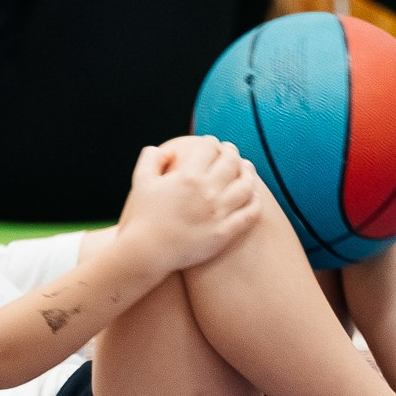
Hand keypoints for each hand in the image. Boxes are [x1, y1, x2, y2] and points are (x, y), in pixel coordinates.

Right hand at [118, 136, 261, 275]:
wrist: (145, 253)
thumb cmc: (141, 217)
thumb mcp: (140, 180)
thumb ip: (151, 158)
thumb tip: (167, 150)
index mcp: (187, 176)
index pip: (209, 147)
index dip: (211, 142)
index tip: (211, 143)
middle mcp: (206, 191)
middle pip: (231, 161)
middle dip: (232, 152)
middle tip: (230, 152)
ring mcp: (218, 213)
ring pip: (246, 185)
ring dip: (248, 173)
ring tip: (246, 169)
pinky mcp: (224, 233)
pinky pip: (249, 214)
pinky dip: (255, 201)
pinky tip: (254, 197)